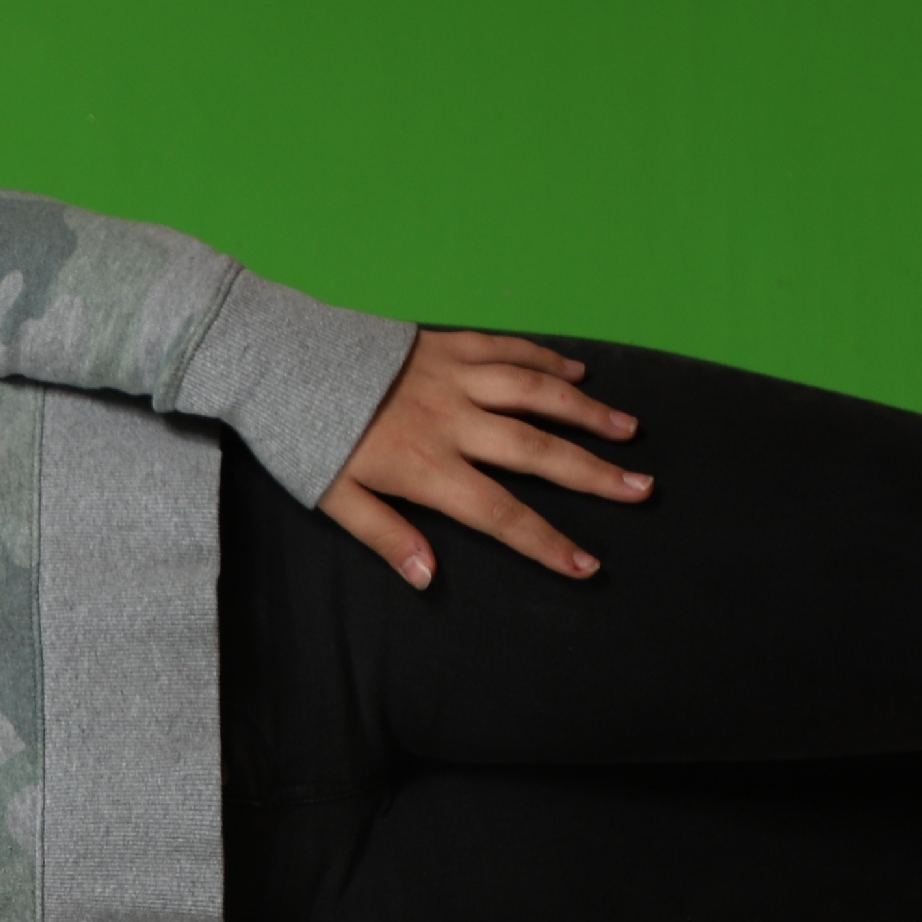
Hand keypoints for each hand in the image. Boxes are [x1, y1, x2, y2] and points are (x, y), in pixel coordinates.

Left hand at [318, 329, 651, 588]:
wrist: (279, 358)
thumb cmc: (304, 434)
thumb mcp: (333, 497)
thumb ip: (386, 535)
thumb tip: (428, 578)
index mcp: (426, 466)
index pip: (499, 514)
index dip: (545, 542)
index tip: (587, 566)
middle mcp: (451, 420)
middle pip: (536, 451)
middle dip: (593, 474)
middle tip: (642, 489)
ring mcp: (453, 376)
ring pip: (534, 393)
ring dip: (585, 412)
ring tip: (628, 430)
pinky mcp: (447, 343)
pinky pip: (508, 350)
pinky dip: (546, 360)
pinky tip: (577, 374)